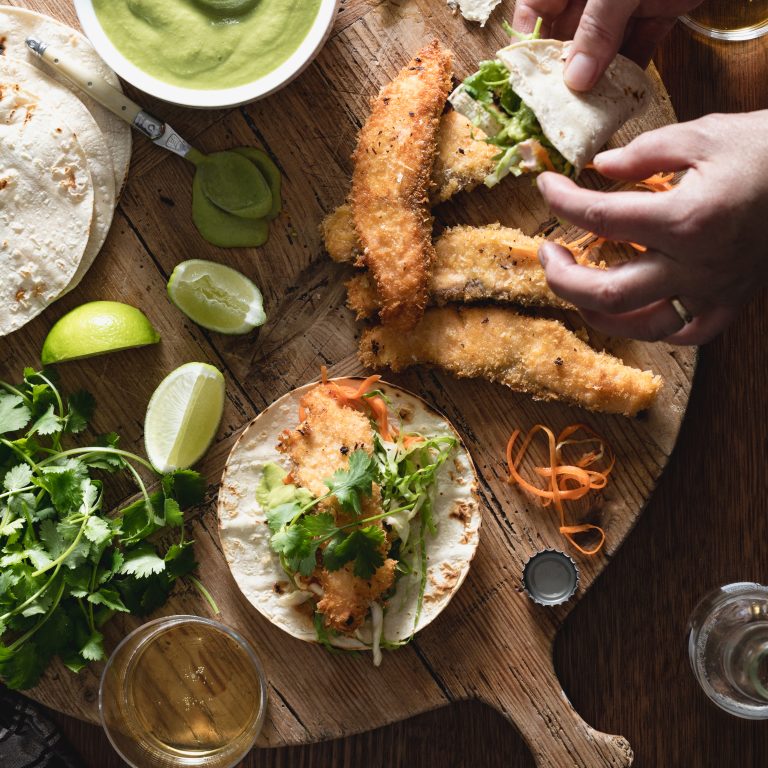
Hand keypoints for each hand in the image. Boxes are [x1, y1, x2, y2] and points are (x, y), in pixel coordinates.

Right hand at [512, 0, 702, 89]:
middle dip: (564, 70)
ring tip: (589, 111)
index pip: (535, 9)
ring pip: (602, 46)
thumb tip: (574, 78)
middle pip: (568, 34)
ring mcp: (626, 0)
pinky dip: (631, 71)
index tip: (528, 78)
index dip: (529, 42)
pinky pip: (637, 45)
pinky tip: (622, 97)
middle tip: (560, 108)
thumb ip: (597, 27)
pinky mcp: (659, 8)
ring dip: (598, 78)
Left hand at [535, 112, 767, 344]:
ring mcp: (714, 290)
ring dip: (596, 312)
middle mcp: (695, 264)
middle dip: (561, 278)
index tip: (546, 187)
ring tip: (577, 287)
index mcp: (685, 217)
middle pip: (607, 293)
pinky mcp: (731, 302)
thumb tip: (599, 167)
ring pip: (639, 326)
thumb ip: (644, 152)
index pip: (599, 217)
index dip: (561, 201)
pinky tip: (636, 309)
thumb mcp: (704, 134)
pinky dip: (654, 327)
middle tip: (546, 254)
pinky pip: (686, 334)